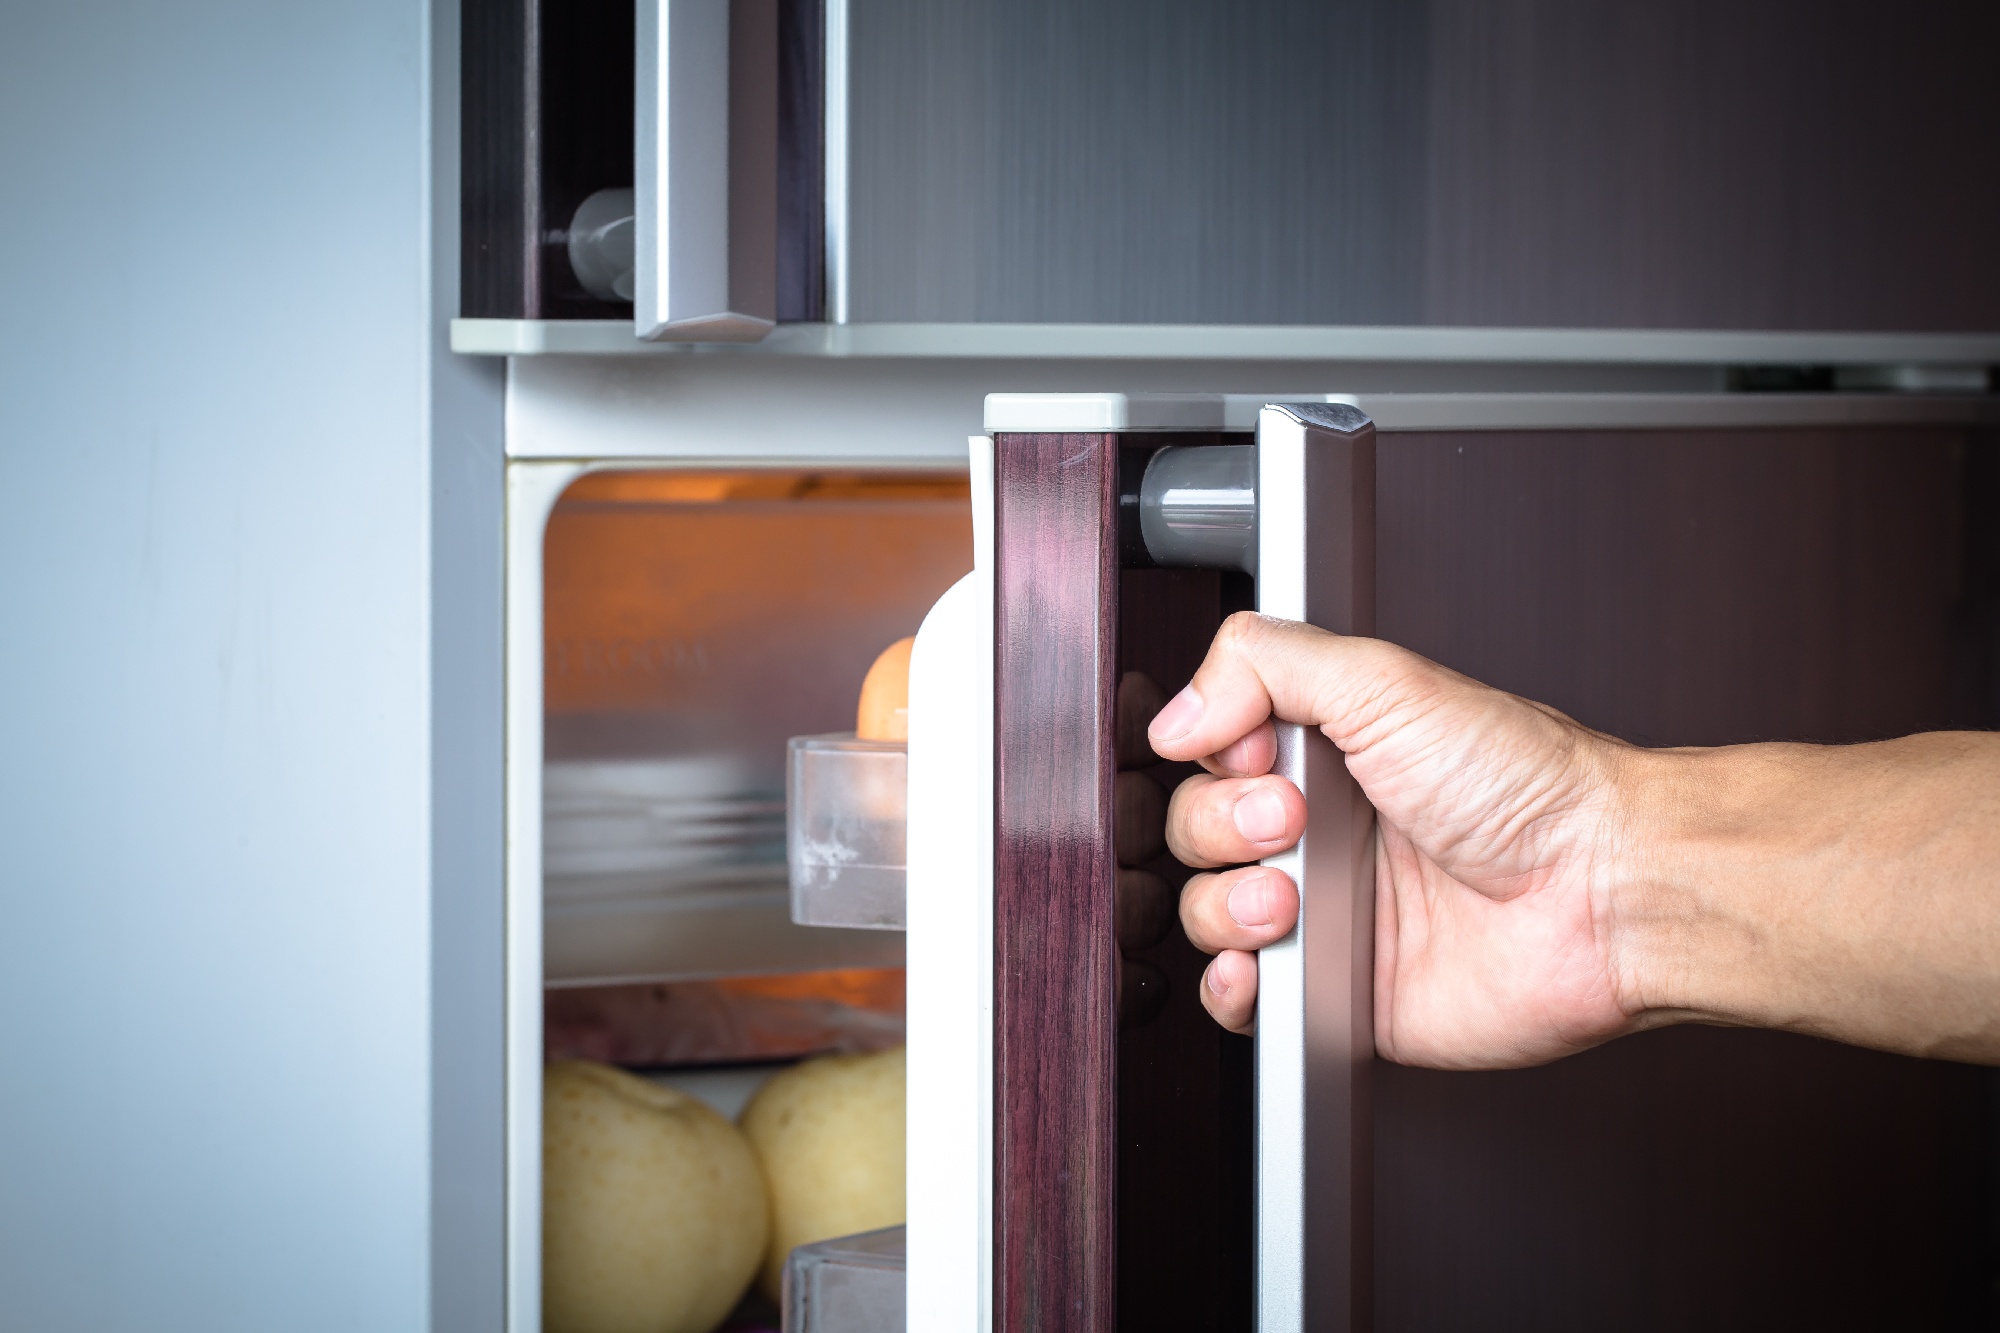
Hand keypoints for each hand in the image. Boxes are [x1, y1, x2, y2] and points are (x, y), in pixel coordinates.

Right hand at [1149, 612, 1644, 1068]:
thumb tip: (1177, 713)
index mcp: (1330, 753)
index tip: (1254, 752)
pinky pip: (1245, 1001)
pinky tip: (1264, 961)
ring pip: (1206, 912)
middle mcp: (1323, 832)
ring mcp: (1328, 916)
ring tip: (1292, 899)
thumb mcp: (1387, 681)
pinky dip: (1232, 985)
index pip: (1211, 750)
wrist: (1604, 892)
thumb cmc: (1532, 787)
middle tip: (1295, 823)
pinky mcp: (1338, 996)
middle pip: (1195, 830)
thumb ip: (1264, 663)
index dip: (1212, 754)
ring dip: (1226, 905)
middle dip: (1223, 826)